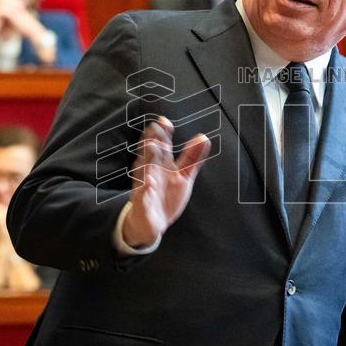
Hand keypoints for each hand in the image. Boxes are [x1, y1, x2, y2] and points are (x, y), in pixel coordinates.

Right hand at [121, 116, 210, 247]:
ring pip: (143, 170)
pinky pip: (142, 194)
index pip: (161, 145)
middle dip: (152, 141)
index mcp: (162, 165)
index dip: (163, 134)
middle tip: (155, 128)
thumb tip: (203, 137)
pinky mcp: (142, 202)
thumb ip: (192, 158)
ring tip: (150, 147)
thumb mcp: (183, 177)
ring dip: (146, 159)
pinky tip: (148, 180)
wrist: (152, 224)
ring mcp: (145, 186)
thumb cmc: (166, 196)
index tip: (164, 122)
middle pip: (150, 154)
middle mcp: (151, 172)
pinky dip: (145, 187)